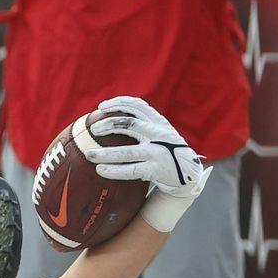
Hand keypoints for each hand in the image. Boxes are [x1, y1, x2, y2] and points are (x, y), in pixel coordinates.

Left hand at [84, 95, 209, 232]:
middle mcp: (159, 135)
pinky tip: (100, 170)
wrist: (188, 174)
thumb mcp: (159, 134)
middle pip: (130, 124)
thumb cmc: (166, 152)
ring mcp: (159, 153)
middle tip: (93, 130)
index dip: (118, 103)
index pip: (138, 105)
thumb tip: (108, 122)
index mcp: (159, 122)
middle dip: (108, 125)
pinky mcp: (156, 170)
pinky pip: (131, 170)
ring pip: (127, 151)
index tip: (101, 107)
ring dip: (105, 153)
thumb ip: (142, 127)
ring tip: (89, 155)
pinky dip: (114, 170)